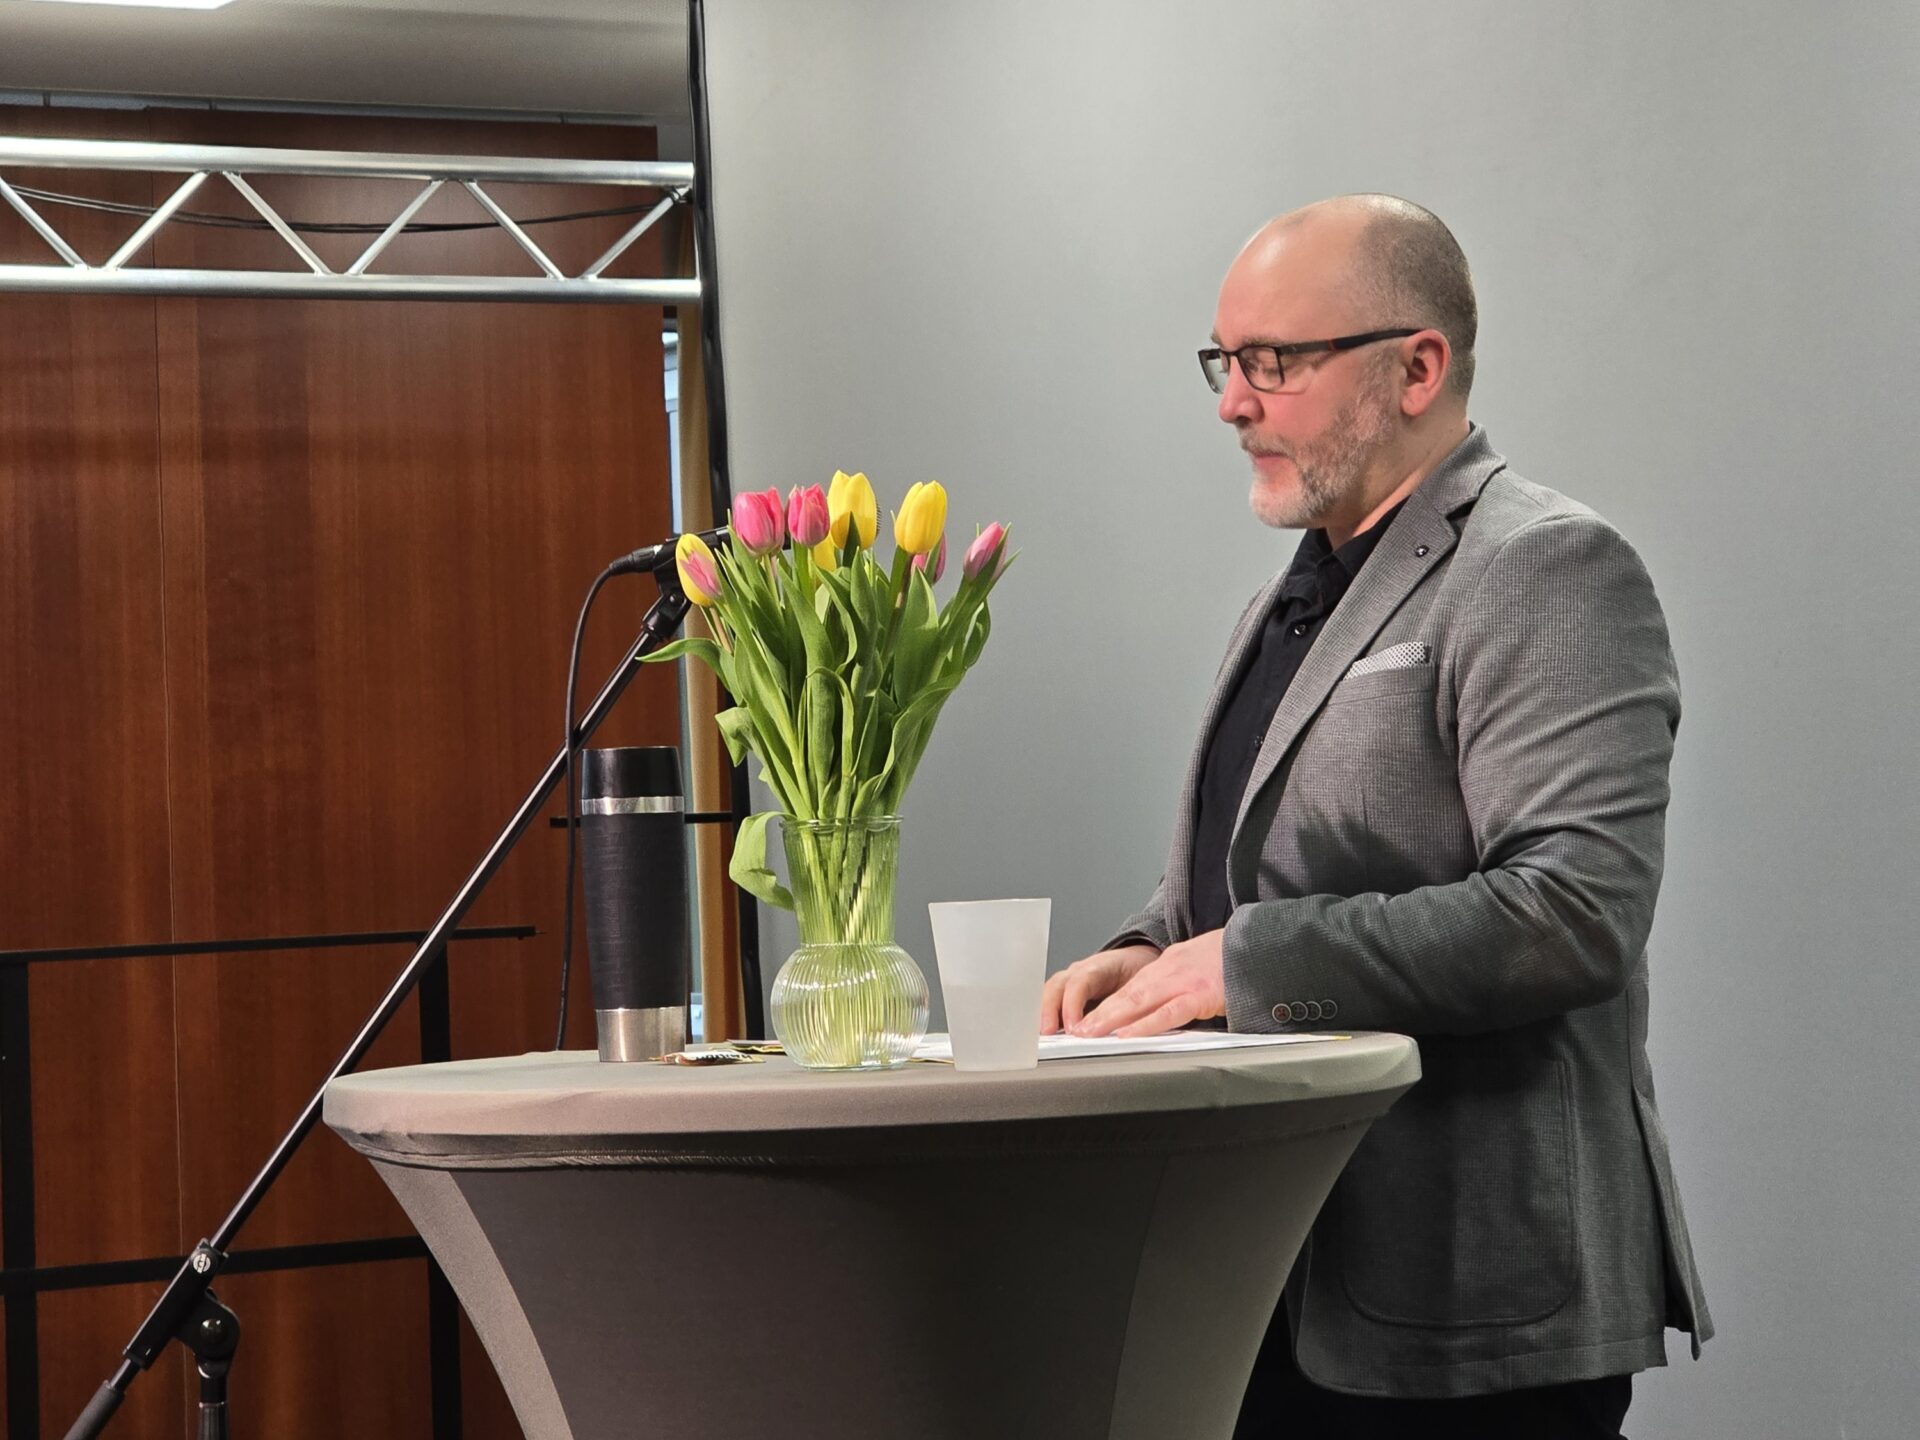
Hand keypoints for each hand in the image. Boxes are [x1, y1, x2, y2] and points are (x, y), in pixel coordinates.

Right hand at [1040, 944, 1158, 1034]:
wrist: (1136, 961)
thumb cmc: (1137, 971)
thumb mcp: (1141, 984)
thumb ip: (1133, 1003)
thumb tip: (1130, 1026)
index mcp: (1100, 967)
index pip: (1080, 981)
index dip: (1073, 1004)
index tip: (1073, 1027)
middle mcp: (1080, 972)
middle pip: (1057, 986)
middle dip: (1049, 1009)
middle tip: (1049, 1032)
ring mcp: (1071, 980)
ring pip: (1050, 993)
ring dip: (1044, 1014)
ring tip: (1045, 1036)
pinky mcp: (1068, 993)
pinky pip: (1053, 1002)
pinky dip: (1048, 1017)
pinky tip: (1049, 1034)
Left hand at [1070, 929, 1226, 1037]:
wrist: (1257, 944)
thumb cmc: (1230, 960)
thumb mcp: (1197, 967)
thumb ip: (1178, 985)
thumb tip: (1161, 1006)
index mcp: (1168, 965)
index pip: (1130, 987)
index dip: (1106, 1004)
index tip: (1087, 1019)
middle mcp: (1169, 970)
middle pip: (1126, 993)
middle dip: (1099, 1013)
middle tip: (1076, 1030)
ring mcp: (1184, 982)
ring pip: (1138, 1001)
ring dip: (1111, 1019)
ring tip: (1090, 1033)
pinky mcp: (1200, 995)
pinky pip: (1168, 1012)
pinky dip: (1145, 1024)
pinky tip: (1128, 1034)